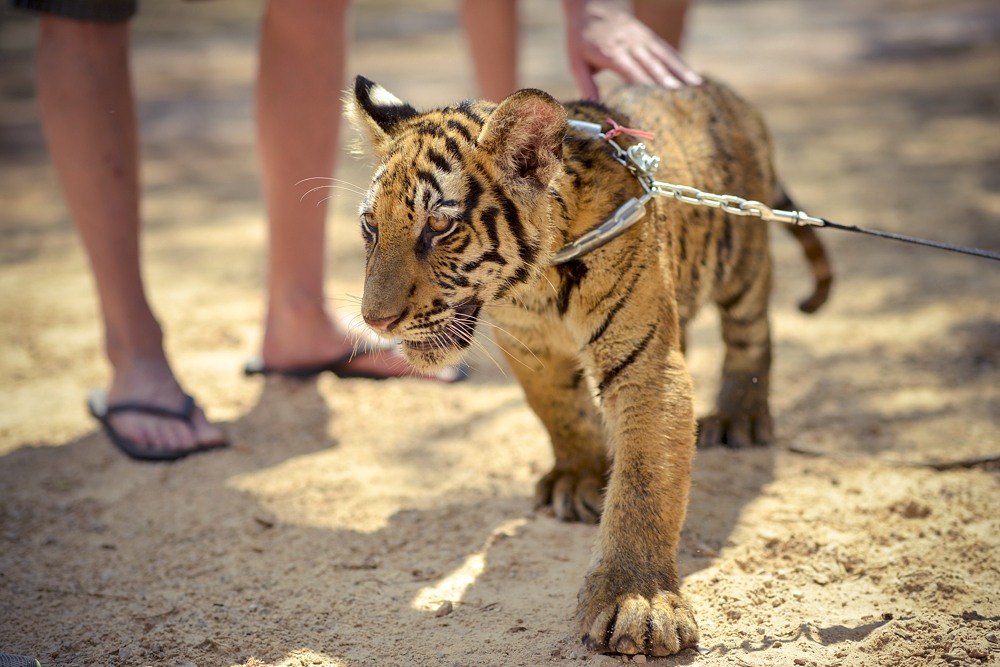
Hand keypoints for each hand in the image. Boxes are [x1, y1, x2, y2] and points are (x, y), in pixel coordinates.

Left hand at [563, 0, 701, 99]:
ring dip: (682, 72)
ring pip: (665, 57)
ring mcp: (642, 39)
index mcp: (611, 54)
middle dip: (668, 83)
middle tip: (683, 99)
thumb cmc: (582, 37)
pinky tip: (692, 75)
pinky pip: (667, 50)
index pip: (632, 73)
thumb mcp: (577, 62)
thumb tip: (593, 109)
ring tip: (697, 87)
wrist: (591, 5)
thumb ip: (586, 85)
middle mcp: (630, 46)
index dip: (646, 88)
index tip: (658, 103)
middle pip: (652, 66)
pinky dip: (681, 63)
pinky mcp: (649, 36)